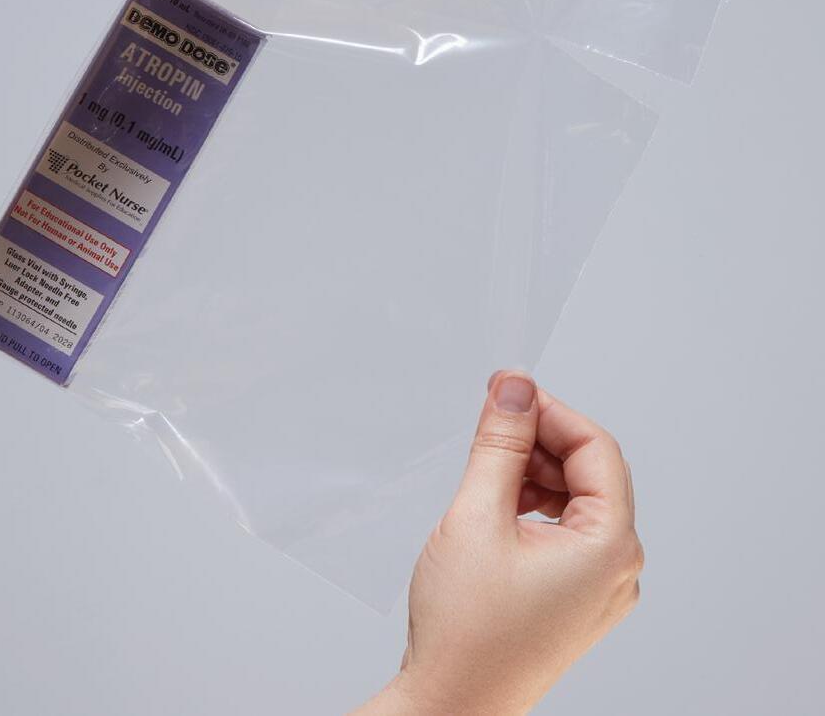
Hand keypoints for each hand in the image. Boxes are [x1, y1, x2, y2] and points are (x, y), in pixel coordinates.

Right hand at [356, 374, 643, 714]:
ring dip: (532, 476)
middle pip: (590, 474)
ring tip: (481, 475)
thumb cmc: (466, 628)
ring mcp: (599, 588)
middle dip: (539, 442)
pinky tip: (490, 510)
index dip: (550, 410)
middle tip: (485, 424)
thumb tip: (514, 387)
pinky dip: (530, 510)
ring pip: (575, 503)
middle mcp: (618, 568)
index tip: (504, 391)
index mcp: (610, 545)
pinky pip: (564, 535)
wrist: (453, 701)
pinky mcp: (574, 601)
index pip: (596, 449)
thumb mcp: (476, 516)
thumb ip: (499, 445)